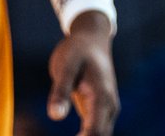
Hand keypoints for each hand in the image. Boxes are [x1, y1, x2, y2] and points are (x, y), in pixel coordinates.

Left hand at [47, 9, 118, 135]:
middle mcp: (109, 107)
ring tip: (68, 135)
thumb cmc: (77, 50)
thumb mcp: (65, 65)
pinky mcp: (99, 110)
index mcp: (102, 97)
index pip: (95, 133)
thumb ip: (60, 91)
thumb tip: (55, 117)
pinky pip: (95, 131)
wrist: (92, 38)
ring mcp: (106, 110)